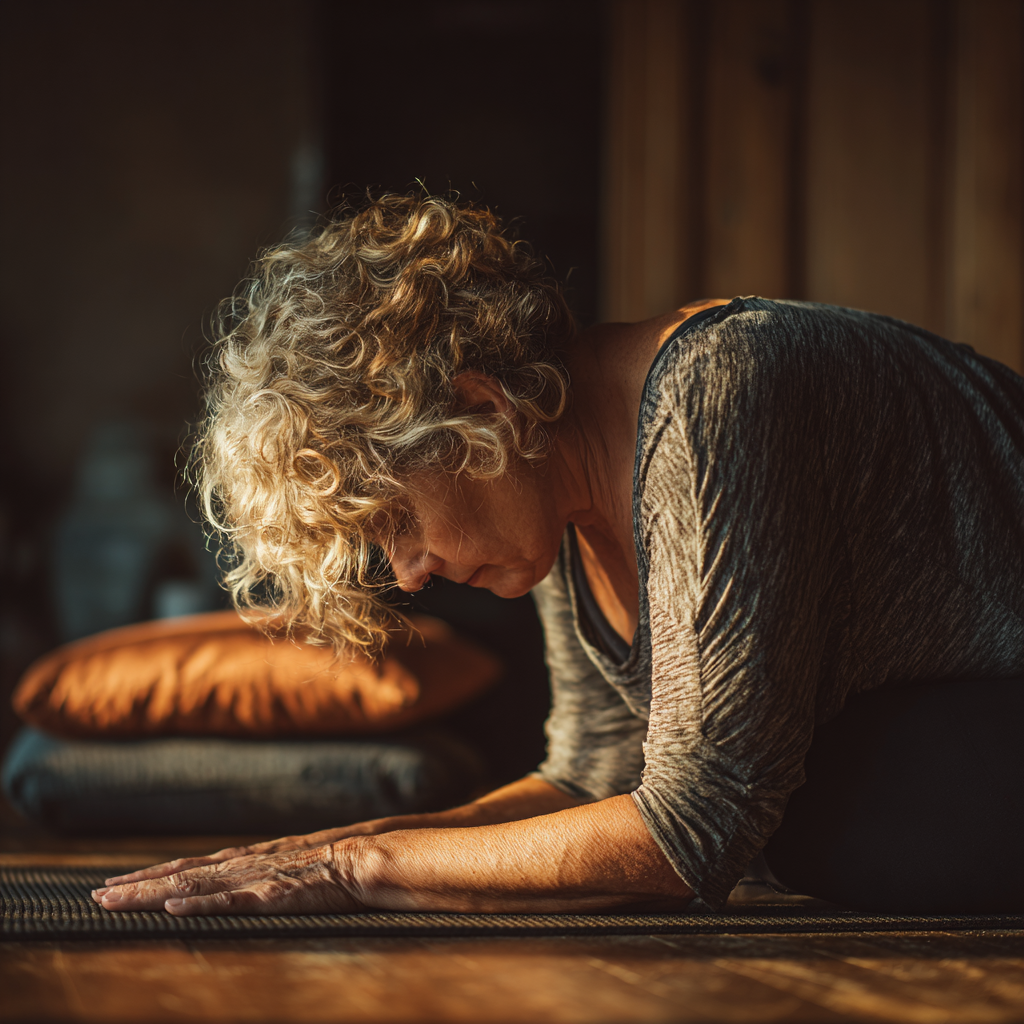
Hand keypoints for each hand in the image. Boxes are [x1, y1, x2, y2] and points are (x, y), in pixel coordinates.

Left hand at [91, 842, 368, 915]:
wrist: (363, 859)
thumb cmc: (327, 868)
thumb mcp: (285, 870)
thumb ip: (257, 877)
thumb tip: (231, 888)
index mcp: (244, 860)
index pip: (187, 866)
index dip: (149, 875)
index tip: (114, 884)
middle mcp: (241, 864)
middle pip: (180, 874)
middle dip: (137, 885)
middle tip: (96, 896)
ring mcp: (255, 878)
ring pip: (194, 884)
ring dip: (152, 893)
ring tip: (116, 901)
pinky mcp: (273, 894)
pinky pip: (232, 900)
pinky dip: (201, 903)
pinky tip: (174, 908)